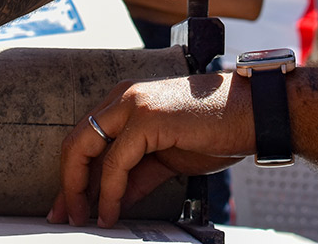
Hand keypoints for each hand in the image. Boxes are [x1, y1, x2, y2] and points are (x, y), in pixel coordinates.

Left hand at [49, 73, 251, 227]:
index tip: (67, 206)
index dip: (72, 175)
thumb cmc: (216, 132)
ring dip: (79, 190)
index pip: (84, 138)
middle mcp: (123, 98)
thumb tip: (113, 200)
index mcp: (126, 102)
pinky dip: (108, 192)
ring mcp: (133, 104)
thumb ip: (137, 175)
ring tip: (85, 219)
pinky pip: (115, 162)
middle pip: (75, 141)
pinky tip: (110, 213)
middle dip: (66, 183)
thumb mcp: (166, 158)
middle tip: (64, 216)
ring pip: (84, 147)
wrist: (253, 114)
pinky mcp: (146, 118)